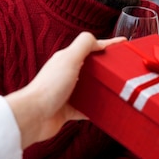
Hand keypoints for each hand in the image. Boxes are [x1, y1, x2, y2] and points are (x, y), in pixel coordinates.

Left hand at [5, 32, 125, 148]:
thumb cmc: (49, 87)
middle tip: (124, 69)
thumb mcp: (69, 59)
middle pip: (93, 68)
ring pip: (92, 88)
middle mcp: (67, 74)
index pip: (91, 48)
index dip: (108, 45)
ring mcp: (68, 93)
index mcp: (67, 59)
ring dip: (104, 89)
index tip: (123, 44)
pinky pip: (88, 108)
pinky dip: (98, 109)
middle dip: (108, 67)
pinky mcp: (69, 110)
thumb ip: (84, 44)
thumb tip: (99, 41)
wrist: (34, 116)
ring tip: (119, 89)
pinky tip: (107, 109)